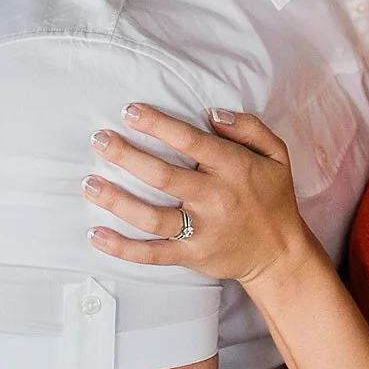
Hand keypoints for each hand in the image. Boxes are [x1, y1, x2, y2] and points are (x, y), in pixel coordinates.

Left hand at [83, 105, 317, 285]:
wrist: (280, 252)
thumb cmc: (272, 196)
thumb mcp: (276, 154)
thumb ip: (249, 128)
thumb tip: (212, 113)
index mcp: (235, 168)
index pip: (191, 141)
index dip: (158, 125)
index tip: (130, 111)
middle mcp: (216, 199)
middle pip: (163, 176)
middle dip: (126, 156)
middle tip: (98, 140)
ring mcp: (202, 231)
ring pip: (152, 216)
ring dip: (117, 200)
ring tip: (88, 183)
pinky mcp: (192, 256)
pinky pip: (153, 254)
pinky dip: (123, 247)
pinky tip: (96, 235)